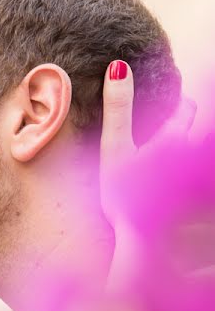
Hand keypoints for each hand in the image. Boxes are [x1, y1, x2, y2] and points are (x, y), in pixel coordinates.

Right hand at [99, 59, 197, 284]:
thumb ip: (117, 107)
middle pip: (194, 131)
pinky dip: (183, 174)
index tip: (171, 99)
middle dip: (185, 123)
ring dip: (186, 148)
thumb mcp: (115, 147)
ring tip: (170, 153)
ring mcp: (190, 181)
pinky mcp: (186, 202)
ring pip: (195, 154)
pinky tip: (170, 183)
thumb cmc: (125, 196)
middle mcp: (188, 156)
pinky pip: (188, 180)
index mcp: (173, 139)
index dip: (179, 103)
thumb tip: (119, 67)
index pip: (185, 110)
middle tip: (171, 119)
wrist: (140, 243)